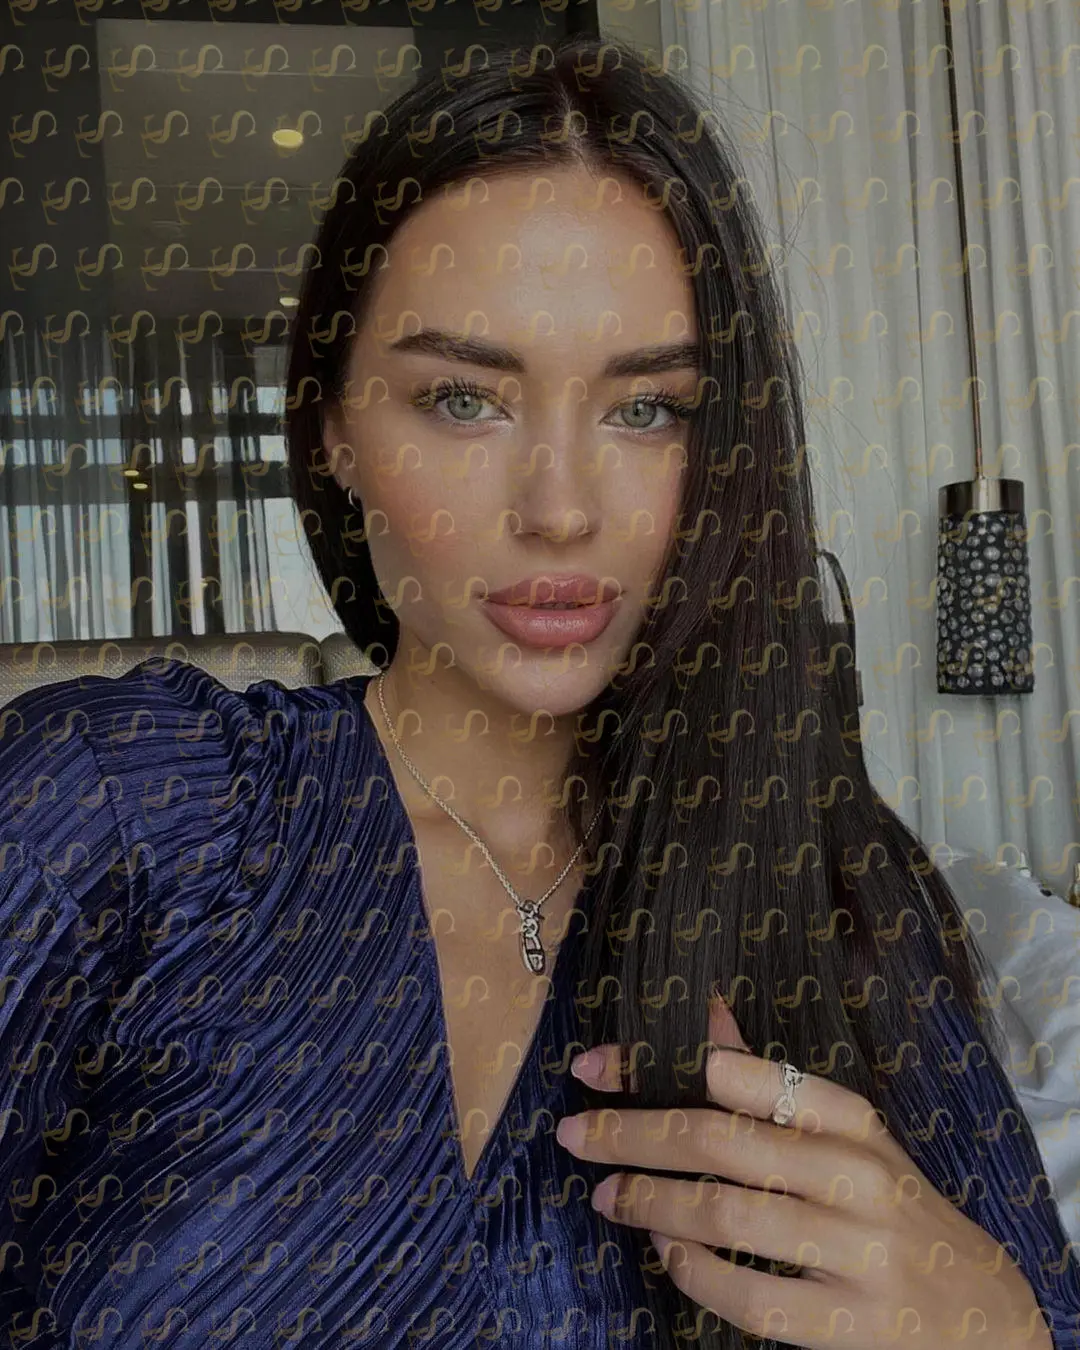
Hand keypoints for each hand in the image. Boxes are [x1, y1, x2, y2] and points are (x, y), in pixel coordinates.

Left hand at [557, 994, 1053, 1349]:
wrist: (980, 1316)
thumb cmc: (891, 1206)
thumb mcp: (842, 1135)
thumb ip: (766, 1079)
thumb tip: (702, 1011)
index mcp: (848, 1118)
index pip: (736, 1074)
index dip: (652, 1067)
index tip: (591, 1068)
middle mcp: (854, 1174)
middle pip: (716, 1141)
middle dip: (630, 1133)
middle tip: (573, 1133)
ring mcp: (856, 1251)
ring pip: (724, 1214)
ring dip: (649, 1201)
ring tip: (606, 1196)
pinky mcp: (849, 1323)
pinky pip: (749, 1295)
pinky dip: (693, 1271)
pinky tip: (666, 1253)